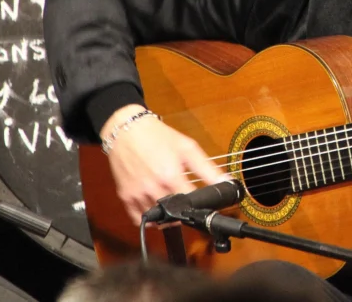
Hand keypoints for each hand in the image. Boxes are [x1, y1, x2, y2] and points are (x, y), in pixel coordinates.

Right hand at [101, 105, 229, 225]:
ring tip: (173, 204)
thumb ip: (207, 168)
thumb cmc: (157, 136)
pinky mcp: (125, 197)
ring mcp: (138, 194)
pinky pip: (139, 219)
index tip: (203, 202)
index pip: (192, 204)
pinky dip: (150, 219)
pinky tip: (157, 209)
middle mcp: (153, 188)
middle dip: (184, 212)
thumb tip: (226, 182)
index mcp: (171, 176)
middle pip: (175, 215)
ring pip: (158, 220)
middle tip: (188, 203)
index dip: (201, 205)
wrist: (127, 130)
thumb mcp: (187, 148)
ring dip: (168, 217)